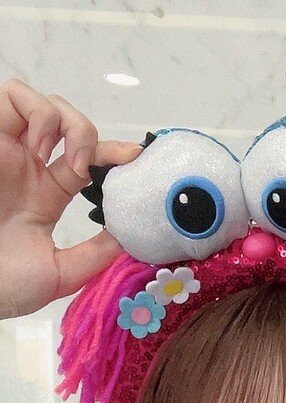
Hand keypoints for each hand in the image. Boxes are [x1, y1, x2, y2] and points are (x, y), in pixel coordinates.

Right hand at [0, 79, 139, 319]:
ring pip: (39, 102)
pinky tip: (38, 146)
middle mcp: (26, 166)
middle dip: (86, 133)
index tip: (135, 158)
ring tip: (55, 155)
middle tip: (83, 167)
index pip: (86, 161)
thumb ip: (94, 256)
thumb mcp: (61, 274)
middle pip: (64, 122)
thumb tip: (128, 238)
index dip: (112, 154)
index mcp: (45, 194)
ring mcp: (5, 149)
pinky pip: (10, 96)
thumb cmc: (5, 284)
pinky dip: (36, 112)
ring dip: (61, 120)